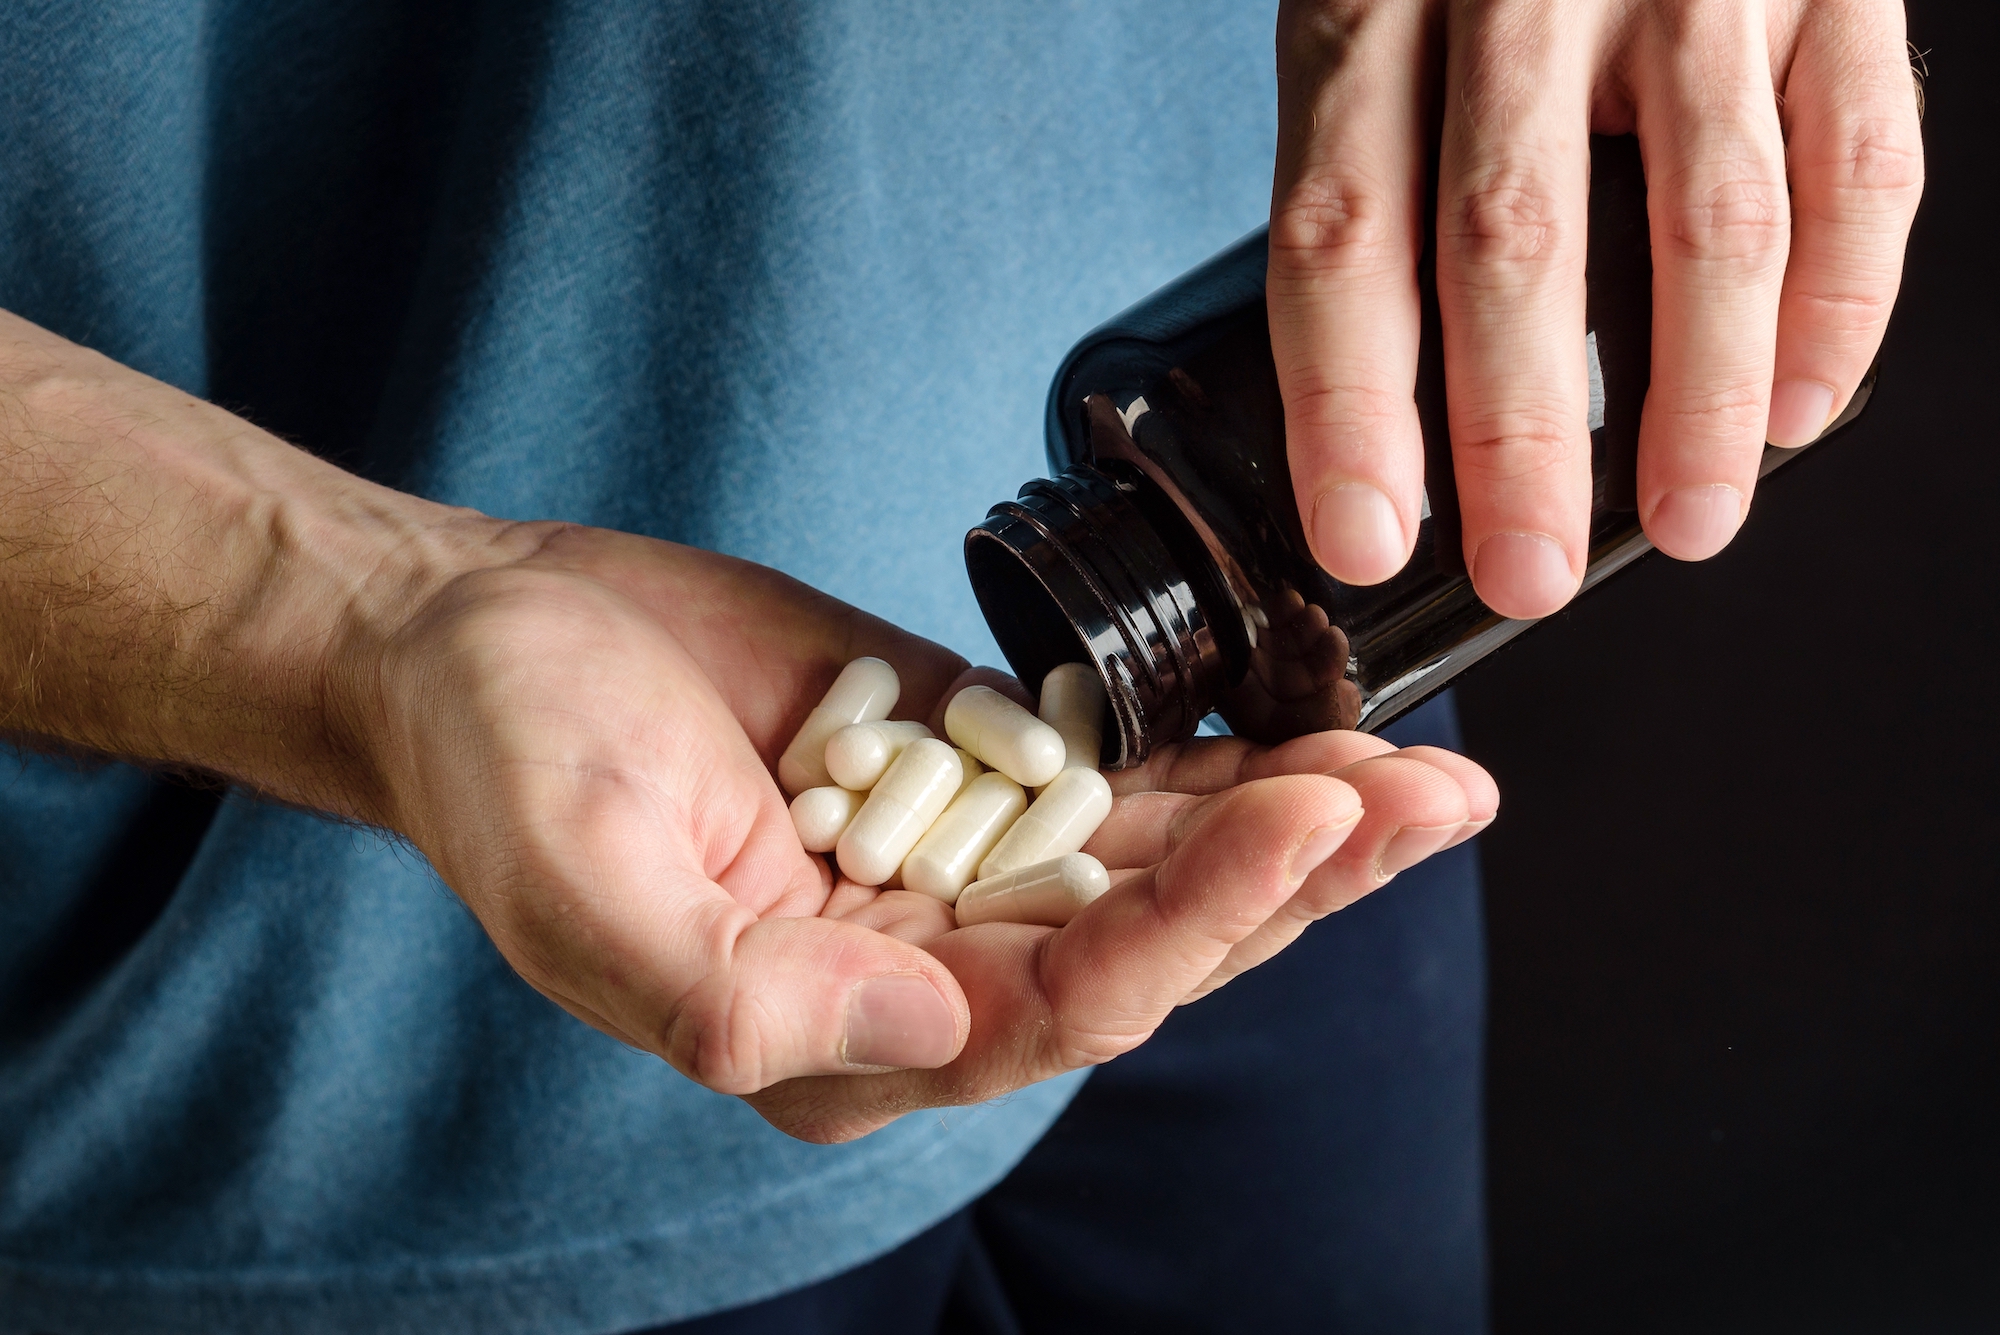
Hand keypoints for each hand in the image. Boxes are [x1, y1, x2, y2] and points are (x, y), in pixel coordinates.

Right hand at [363, 527, 1496, 1142]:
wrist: (482, 642)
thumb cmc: (503, 761)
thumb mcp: (583, 880)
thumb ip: (732, 989)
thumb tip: (926, 1022)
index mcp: (843, 1032)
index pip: (1061, 1006)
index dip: (1193, 923)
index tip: (1302, 817)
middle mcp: (924, 968)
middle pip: (1152, 947)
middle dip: (1296, 882)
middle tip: (1432, 801)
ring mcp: (958, 863)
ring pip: (1161, 864)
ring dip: (1294, 822)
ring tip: (1427, 772)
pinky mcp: (970, 765)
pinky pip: (1119, 777)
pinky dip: (1219, 755)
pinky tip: (1315, 724)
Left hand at [1269, 0, 1922, 616]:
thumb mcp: (1374, 14)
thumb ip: (1378, 167)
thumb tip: (1389, 409)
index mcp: (1375, 3)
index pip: (1344, 232)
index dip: (1349, 406)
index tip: (1364, 537)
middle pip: (1513, 239)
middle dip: (1523, 436)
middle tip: (1526, 573)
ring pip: (1706, 215)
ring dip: (1700, 397)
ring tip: (1688, 523)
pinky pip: (1855, 156)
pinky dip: (1841, 301)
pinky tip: (1798, 406)